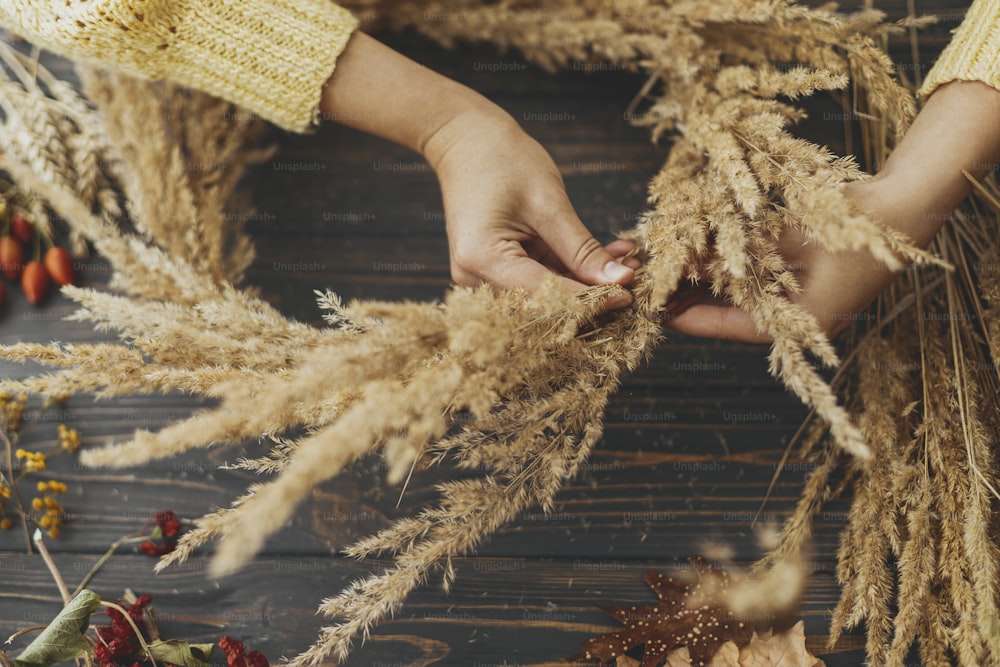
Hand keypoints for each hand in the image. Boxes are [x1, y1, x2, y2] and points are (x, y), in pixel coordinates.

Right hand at [424, 108, 638, 308]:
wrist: (467, 142)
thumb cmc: (503, 161)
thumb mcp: (549, 203)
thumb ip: (582, 249)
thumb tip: (619, 281)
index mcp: (482, 259)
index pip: (544, 295)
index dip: (589, 300)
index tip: (628, 295)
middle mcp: (475, 278)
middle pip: (543, 303)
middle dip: (591, 293)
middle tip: (633, 277)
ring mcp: (482, 277)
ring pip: (546, 295)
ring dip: (586, 282)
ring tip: (625, 262)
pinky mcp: (495, 271)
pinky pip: (539, 280)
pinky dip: (571, 271)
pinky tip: (605, 258)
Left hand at [666, 80, 999, 341]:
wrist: (906, 206)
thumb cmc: (854, 227)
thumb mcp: (790, 238)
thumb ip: (740, 250)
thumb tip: (684, 256)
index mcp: (797, 323)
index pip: (726, 327)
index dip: (686, 318)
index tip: (652, 310)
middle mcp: (794, 318)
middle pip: (725, 313)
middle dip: (685, 298)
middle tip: (646, 287)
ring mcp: (797, 299)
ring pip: (733, 295)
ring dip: (699, 281)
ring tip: (660, 268)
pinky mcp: (798, 278)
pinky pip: (751, 278)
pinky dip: (724, 267)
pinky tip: (694, 253)